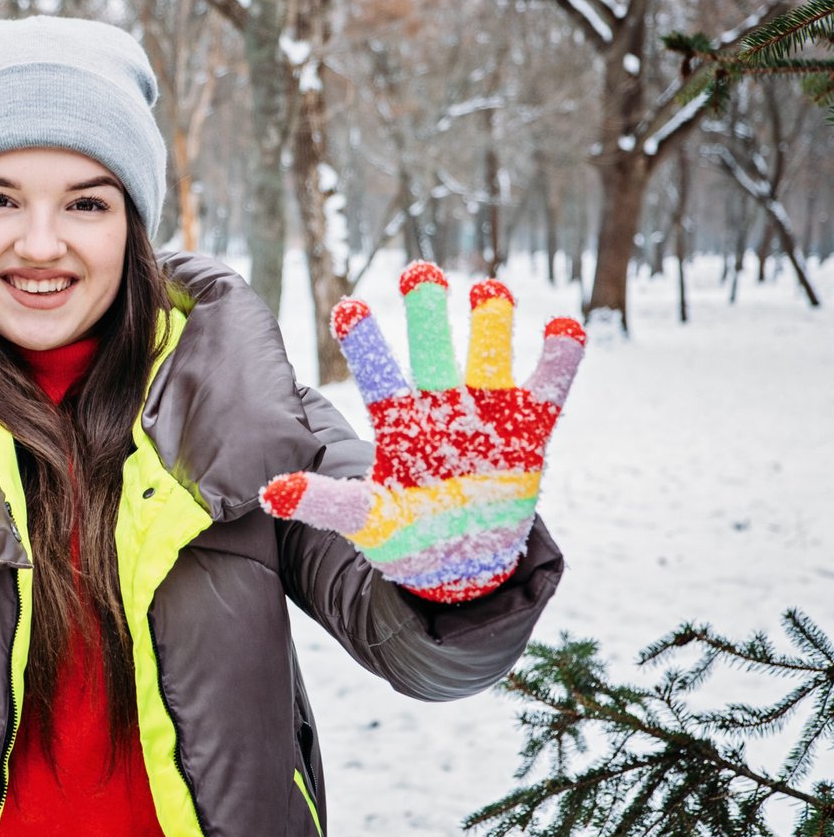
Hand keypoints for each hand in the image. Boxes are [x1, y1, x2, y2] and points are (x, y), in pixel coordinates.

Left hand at [260, 262, 584, 603]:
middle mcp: (440, 407)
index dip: (365, 343)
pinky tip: (565, 325)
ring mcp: (486, 416)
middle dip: (427, 314)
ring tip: (488, 289)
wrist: (459, 563)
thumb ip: (324, 502)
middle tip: (419, 273)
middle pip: (433, 352)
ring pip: (489, 359)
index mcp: (398, 422)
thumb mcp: (363, 520)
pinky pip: (547, 390)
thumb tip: (272, 491)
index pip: (377, 375)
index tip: (348, 306)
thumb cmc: (404, 532)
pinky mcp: (528, 433)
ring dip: (491, 325)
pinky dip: (559, 359)